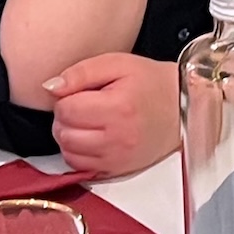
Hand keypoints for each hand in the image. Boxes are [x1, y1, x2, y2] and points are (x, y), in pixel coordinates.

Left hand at [44, 52, 178, 177]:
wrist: (183, 107)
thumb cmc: (151, 83)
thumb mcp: (118, 63)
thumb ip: (81, 72)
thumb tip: (50, 87)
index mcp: (118, 107)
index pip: (66, 109)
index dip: (66, 98)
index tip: (81, 92)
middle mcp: (117, 138)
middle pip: (63, 133)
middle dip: (65, 118)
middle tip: (81, 106)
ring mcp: (117, 158)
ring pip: (68, 152)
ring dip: (68, 136)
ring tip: (86, 122)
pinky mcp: (118, 170)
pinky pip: (80, 167)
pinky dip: (77, 153)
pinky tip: (90, 138)